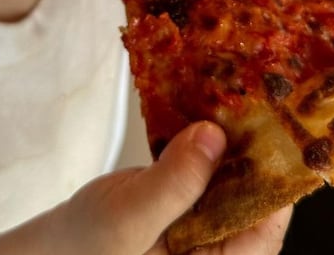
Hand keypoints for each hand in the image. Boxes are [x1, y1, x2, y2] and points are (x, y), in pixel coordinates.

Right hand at [36, 121, 291, 254]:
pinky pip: (207, 166)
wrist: (57, 244)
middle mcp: (219, 244)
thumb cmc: (86, 246)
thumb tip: (214, 136)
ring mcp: (206, 220)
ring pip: (232, 175)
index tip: (276, 126)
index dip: (276, 176)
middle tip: (257, 96)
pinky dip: (206, 138)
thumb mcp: (130, 219)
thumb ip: (175, 183)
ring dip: (232, 137)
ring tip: (236, 94)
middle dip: (254, 147)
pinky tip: (207, 108)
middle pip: (254, 194)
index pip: (264, 224)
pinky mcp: (190, 197)